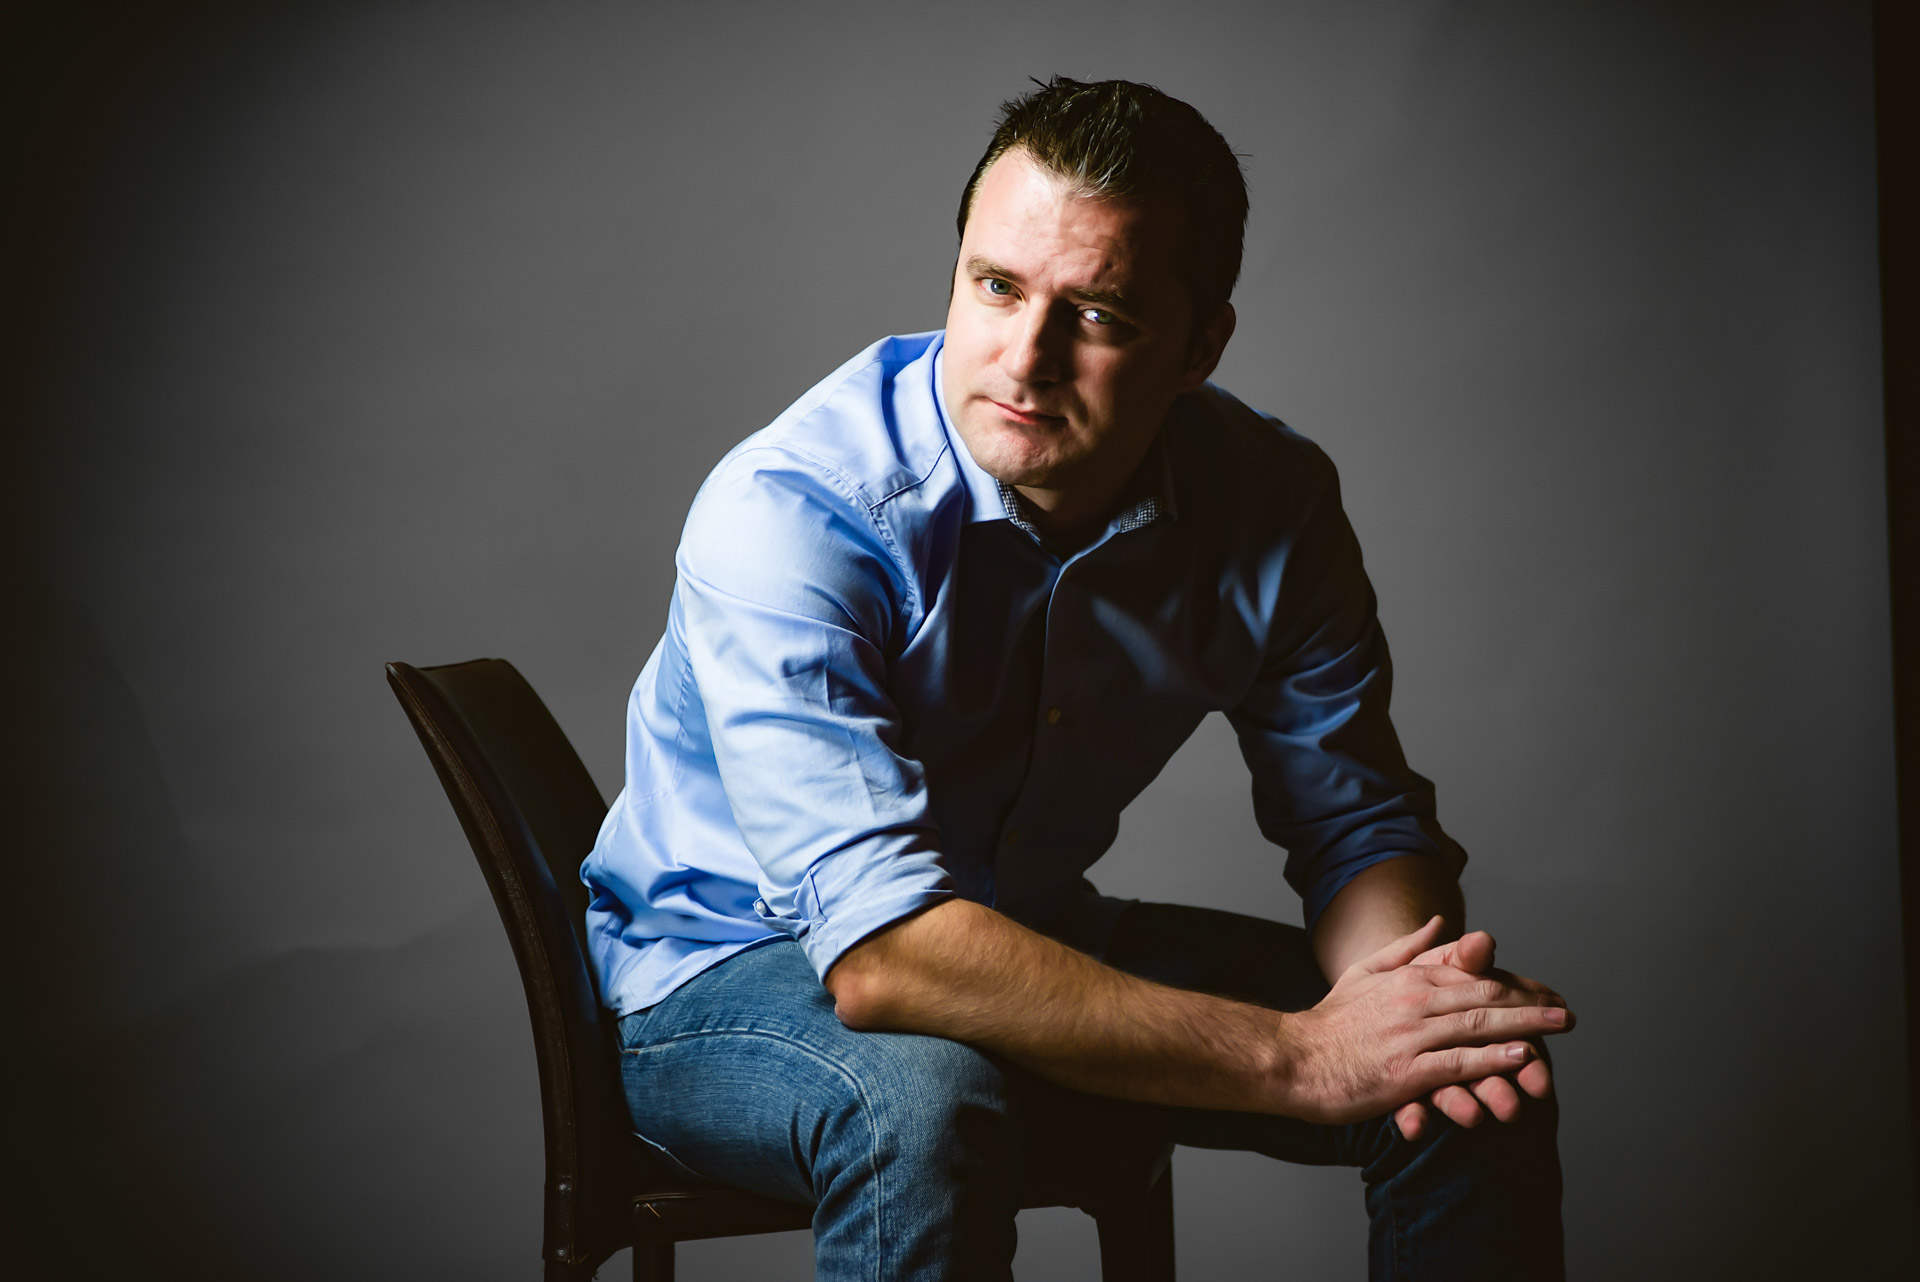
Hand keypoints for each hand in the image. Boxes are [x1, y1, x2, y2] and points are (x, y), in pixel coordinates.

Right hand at [1283, 916, 1571, 1125]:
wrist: (1292, 1058)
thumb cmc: (1329, 1021)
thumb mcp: (1365, 971)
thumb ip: (1407, 947)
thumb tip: (1441, 920)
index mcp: (1408, 977)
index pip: (1474, 975)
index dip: (1516, 985)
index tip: (1547, 995)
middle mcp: (1414, 1000)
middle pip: (1485, 996)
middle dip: (1531, 1003)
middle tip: (1567, 1012)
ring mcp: (1410, 1035)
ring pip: (1478, 1024)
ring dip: (1525, 1025)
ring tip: (1558, 1026)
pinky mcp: (1404, 1071)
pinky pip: (1458, 1061)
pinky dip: (1493, 1058)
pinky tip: (1521, 1056)